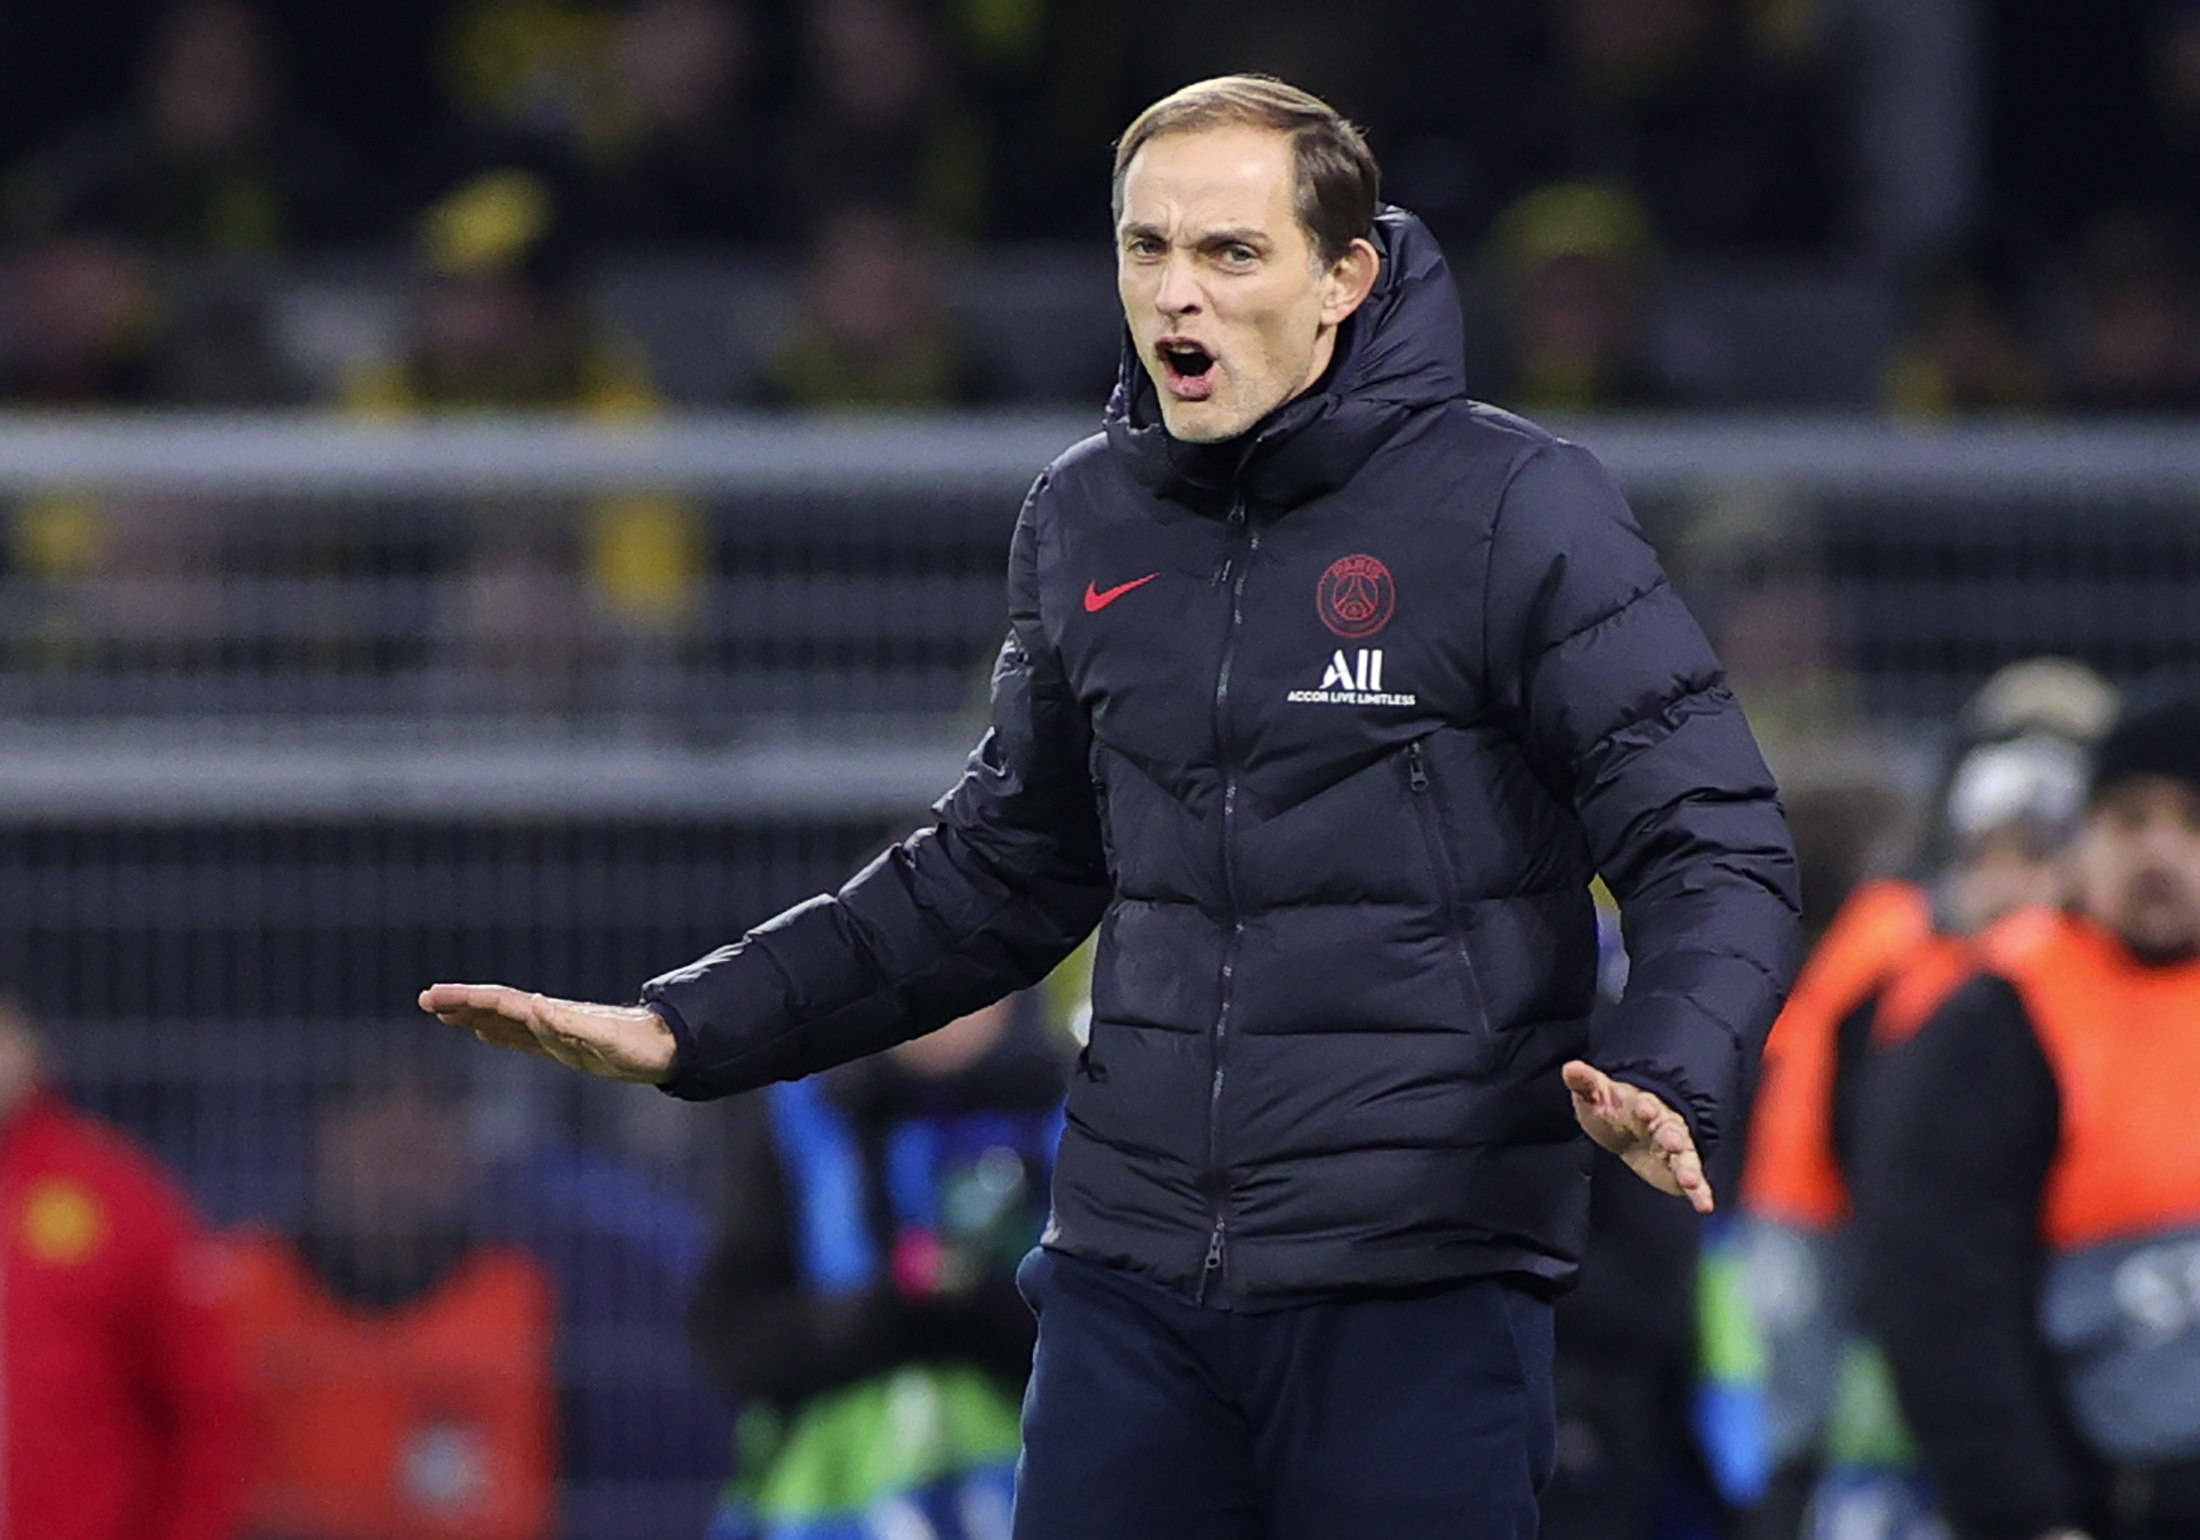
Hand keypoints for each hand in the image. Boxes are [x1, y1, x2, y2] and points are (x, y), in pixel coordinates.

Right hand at [418, 983, 677, 1084]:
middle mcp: (549, 1019)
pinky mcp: (564, 1044)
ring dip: (473, 1014)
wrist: (668, 1047)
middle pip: (497, 1007)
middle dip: (461, 1003)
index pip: (500, 1002)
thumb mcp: (604, 1039)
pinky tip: (484, 1029)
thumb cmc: (638, 1046)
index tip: (434, 996)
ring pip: (504, 1020)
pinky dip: (498, 1031)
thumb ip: (568, 1026)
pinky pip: (521, 1036)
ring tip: (442, 1012)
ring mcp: (555, 1031)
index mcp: (552, 1015)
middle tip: (425, 1000)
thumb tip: (533, 1004)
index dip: (467, 999)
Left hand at [1562, 1060, 1713, 1212]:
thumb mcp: (1595, 1095)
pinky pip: (1692, 1182)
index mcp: (1645, 1104)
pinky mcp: (1677, 1171)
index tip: (1643, 1108)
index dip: (1646, 1106)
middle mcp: (1665, 1125)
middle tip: (1673, 1142)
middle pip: (1672, 1130)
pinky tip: (1705, 1204)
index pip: (1648, 1103)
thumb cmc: (1612, 1109)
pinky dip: (1700, 1192)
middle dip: (1672, 1135)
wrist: (1625, 1128)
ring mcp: (1675, 1149)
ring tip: (1690, 1179)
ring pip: (1686, 1157)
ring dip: (1689, 1168)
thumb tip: (1571, 1067)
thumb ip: (1585, 1083)